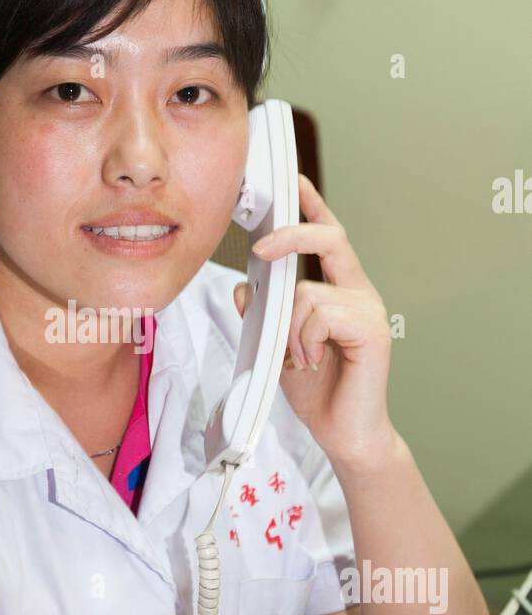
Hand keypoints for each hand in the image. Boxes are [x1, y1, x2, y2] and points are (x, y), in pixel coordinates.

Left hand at [233, 173, 395, 470]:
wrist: (345, 434)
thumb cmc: (317, 391)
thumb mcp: (276, 346)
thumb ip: (262, 314)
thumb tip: (243, 285)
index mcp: (338, 290)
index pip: (326, 237)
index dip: (312, 206)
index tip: (294, 181)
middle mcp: (357, 292)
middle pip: (329, 239)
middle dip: (291, 234)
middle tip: (259, 249)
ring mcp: (367, 309)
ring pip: (309, 292)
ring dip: (290, 329)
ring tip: (299, 358)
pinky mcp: (372, 330)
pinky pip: (320, 315)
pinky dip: (303, 340)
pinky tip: (312, 362)